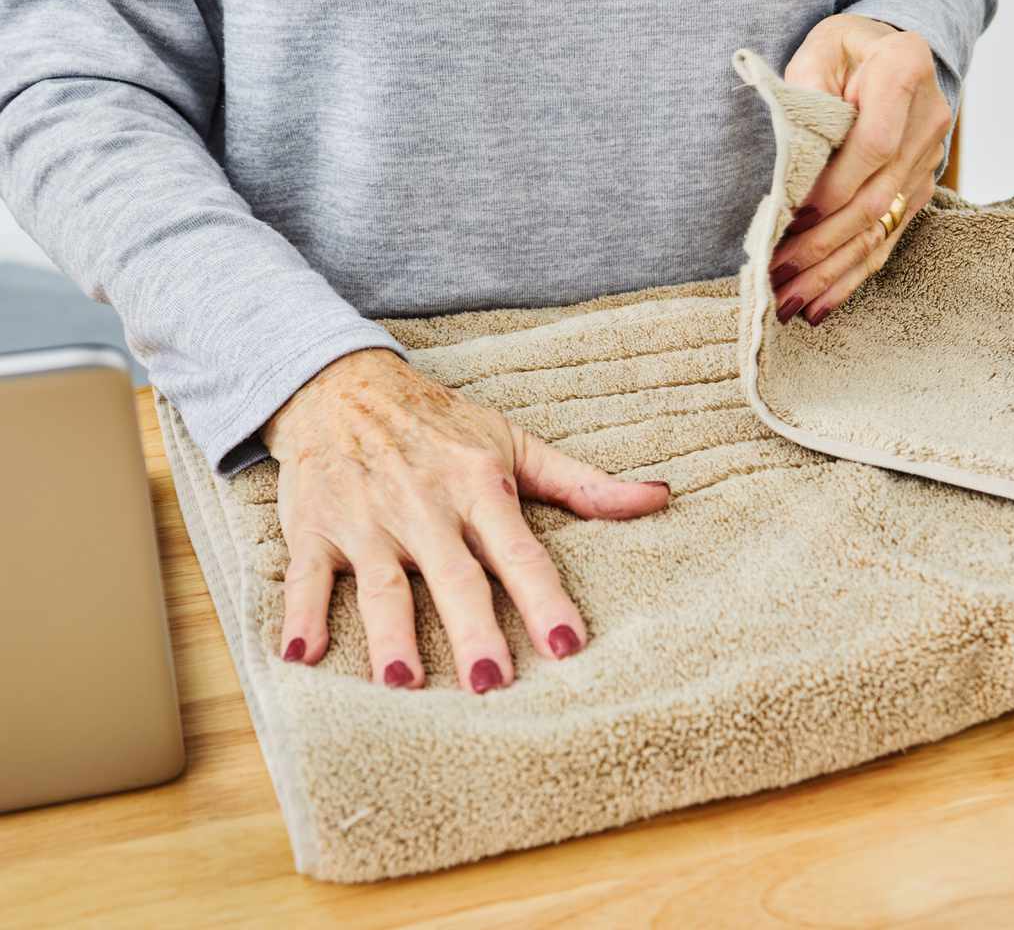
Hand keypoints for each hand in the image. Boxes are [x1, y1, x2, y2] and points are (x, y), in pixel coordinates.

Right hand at [260, 348, 670, 692]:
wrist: (341, 384)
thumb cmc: (441, 425)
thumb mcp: (514, 442)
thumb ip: (584, 483)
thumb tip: (660, 497)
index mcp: (479, 488)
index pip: (520, 552)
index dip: (545, 598)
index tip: (569, 644)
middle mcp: (425, 507)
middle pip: (454, 577)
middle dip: (472, 629)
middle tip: (492, 682)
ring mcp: (367, 521)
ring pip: (381, 585)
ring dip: (389, 633)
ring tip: (402, 681)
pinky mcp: (315, 530)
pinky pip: (306, 578)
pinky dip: (300, 616)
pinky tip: (301, 658)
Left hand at [770, 13, 950, 325]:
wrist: (892, 53)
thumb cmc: (845, 50)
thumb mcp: (820, 48)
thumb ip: (806, 88)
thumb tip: (792, 152)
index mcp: (906, 70)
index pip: (874, 143)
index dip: (836, 184)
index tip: (795, 214)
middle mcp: (928, 120)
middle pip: (876, 198)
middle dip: (823, 244)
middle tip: (775, 276)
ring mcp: (928, 161)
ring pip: (880, 229)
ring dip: (831, 273)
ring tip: (789, 304)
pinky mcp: (919, 191)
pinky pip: (886, 241)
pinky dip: (850, 277)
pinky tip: (819, 306)